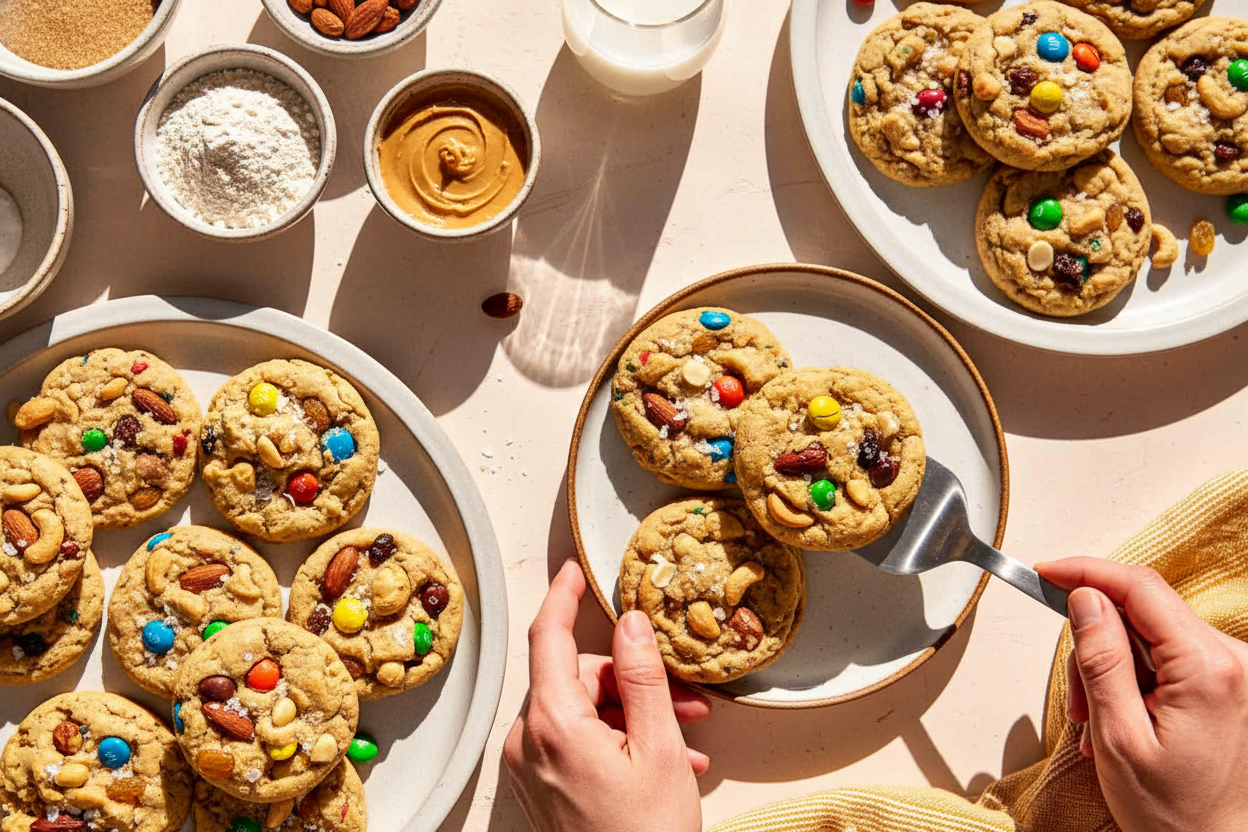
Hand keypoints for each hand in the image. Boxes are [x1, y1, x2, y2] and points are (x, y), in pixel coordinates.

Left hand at [504, 559, 710, 831]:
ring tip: (683, 742)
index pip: (548, 636)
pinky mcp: (541, 788)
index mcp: (551, 724)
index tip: (576, 571)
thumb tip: (631, 624)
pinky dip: (618, 741)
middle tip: (687, 703)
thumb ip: (643, 676)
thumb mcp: (658, 748)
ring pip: (583, 711)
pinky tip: (662, 763)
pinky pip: (576, 742)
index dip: (564, 596)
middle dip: (634, 682)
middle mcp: (528, 743)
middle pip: (578, 679)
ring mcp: (531, 769)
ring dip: (635, 716)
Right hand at [1036, 557, 1247, 831]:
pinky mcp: (1226, 680)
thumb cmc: (1173, 812)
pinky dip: (1132, 677)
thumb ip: (1102, 660)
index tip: (1047, 572)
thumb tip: (1086, 599)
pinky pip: (1165, 654)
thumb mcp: (1118, 736)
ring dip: (1110, 668)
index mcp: (1208, 669)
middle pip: (1140, 612)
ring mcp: (1233, 670)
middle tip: (1076, 699)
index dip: (1087, 573)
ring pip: (1147, 633)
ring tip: (1097, 722)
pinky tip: (1122, 716)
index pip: (1140, 588)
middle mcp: (1233, 660)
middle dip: (1095, 644)